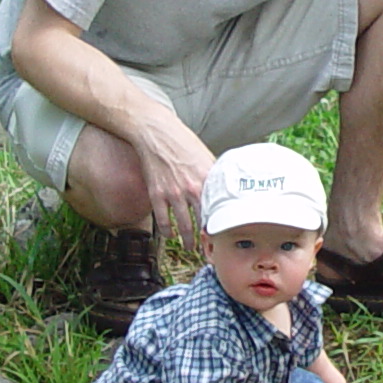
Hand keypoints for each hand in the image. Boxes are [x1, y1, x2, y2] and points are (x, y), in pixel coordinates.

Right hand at [128, 103, 217, 241]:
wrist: (156, 133)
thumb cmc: (183, 142)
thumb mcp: (206, 156)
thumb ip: (214, 175)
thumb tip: (225, 189)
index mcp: (208, 179)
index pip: (219, 210)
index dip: (223, 226)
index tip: (226, 236)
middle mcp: (192, 189)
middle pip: (203, 223)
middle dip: (207, 239)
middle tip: (210, 249)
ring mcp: (173, 193)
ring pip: (183, 226)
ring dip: (188, 240)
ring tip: (190, 248)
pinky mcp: (156, 195)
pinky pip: (163, 221)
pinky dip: (167, 232)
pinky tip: (170, 235)